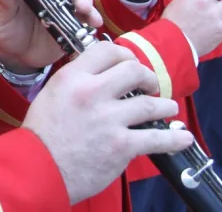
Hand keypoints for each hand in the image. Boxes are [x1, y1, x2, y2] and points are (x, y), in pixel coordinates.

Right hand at [23, 43, 192, 203]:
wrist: (39, 170)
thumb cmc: (42, 135)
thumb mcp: (52, 94)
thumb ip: (77, 81)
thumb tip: (99, 73)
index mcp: (73, 78)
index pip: (107, 51)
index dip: (124, 54)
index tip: (130, 62)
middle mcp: (92, 93)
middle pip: (134, 71)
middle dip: (148, 77)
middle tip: (150, 85)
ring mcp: (109, 119)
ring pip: (150, 104)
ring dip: (164, 106)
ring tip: (168, 108)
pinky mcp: (121, 145)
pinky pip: (156, 139)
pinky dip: (174, 139)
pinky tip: (183, 137)